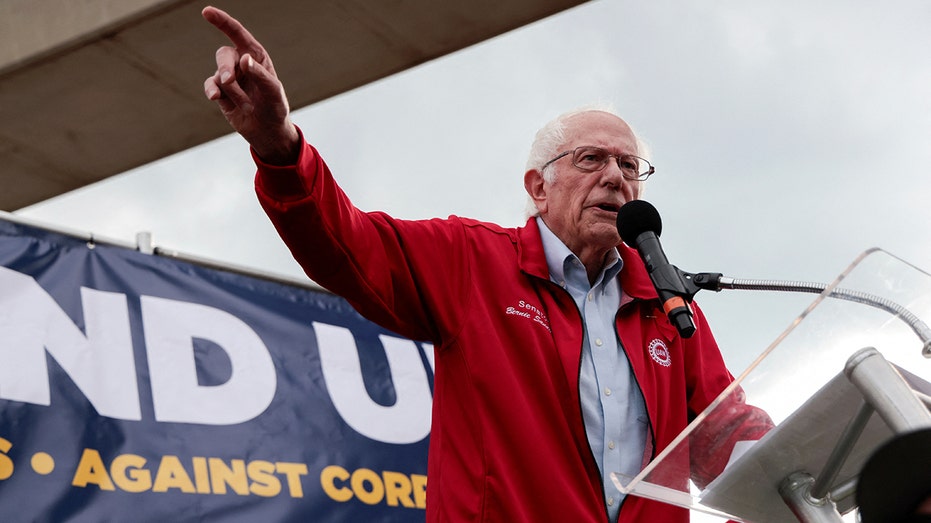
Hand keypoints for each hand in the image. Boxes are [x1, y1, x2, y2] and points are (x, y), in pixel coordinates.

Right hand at [202, 6, 299, 164]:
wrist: (268, 131)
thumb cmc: (275, 107)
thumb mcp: (273, 91)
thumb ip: (260, 74)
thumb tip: (244, 58)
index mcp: (256, 56)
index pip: (238, 34)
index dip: (222, 21)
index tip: (207, 11)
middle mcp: (241, 63)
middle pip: (224, 55)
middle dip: (226, 68)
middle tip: (229, 81)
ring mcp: (230, 78)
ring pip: (219, 75)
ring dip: (232, 91)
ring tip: (248, 106)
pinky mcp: (221, 92)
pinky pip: (210, 85)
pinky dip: (212, 90)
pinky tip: (215, 97)